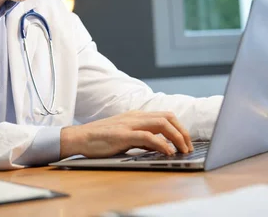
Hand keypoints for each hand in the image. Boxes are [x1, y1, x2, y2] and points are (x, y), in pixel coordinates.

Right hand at [60, 110, 192, 158]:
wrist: (79, 138)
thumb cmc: (100, 139)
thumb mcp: (125, 136)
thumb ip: (142, 139)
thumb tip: (161, 146)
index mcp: (136, 116)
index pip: (165, 115)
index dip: (180, 128)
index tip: (186, 141)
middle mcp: (135, 117)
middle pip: (168, 117)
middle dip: (183, 132)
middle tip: (189, 147)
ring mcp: (129, 124)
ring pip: (161, 124)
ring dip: (176, 137)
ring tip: (183, 150)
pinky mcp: (123, 135)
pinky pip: (148, 137)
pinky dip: (161, 144)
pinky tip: (167, 152)